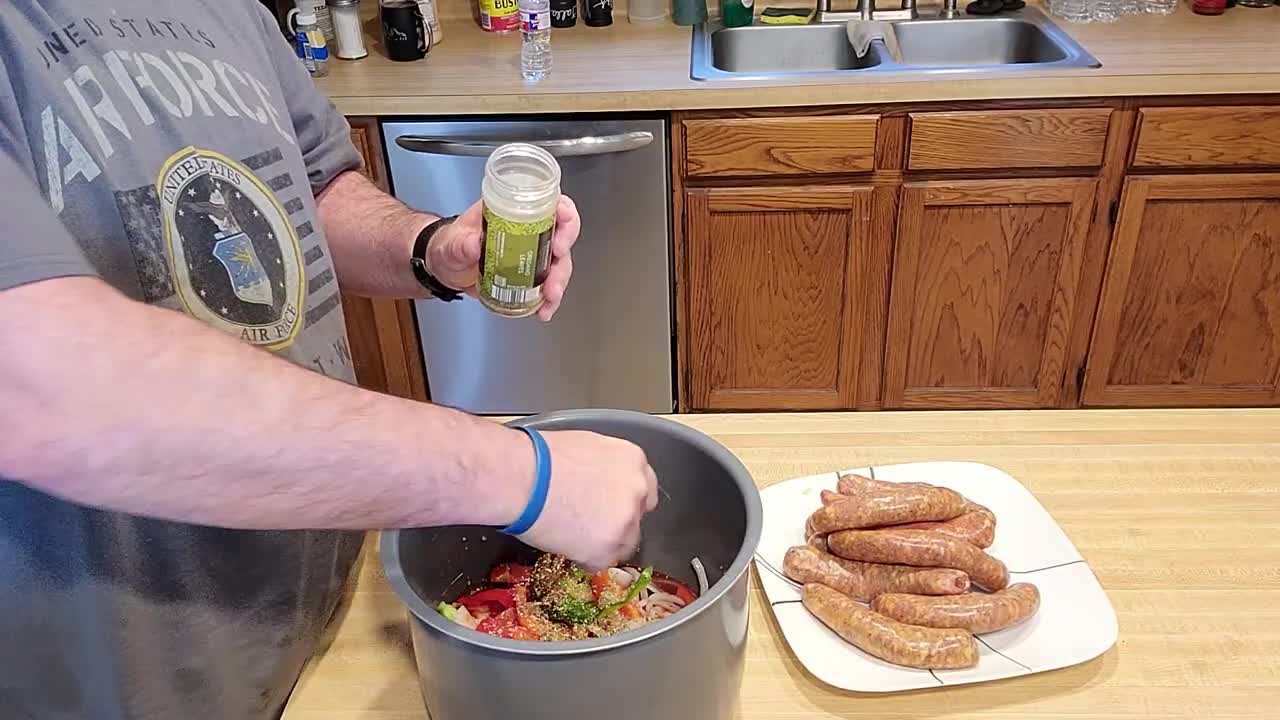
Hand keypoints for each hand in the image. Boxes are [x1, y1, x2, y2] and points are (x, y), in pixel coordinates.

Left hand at [426, 196, 581, 321]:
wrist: (446, 268)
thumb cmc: (451, 244)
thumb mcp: (452, 241)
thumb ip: (460, 243)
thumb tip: (472, 244)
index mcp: (513, 211)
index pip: (549, 203)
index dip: (563, 210)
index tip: (563, 220)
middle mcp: (528, 230)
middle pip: (561, 236)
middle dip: (563, 256)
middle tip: (555, 273)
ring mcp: (531, 253)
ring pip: (558, 264)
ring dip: (558, 283)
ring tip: (549, 299)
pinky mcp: (529, 275)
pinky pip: (547, 286)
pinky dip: (548, 300)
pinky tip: (543, 310)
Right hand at [517, 430, 658, 569]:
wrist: (522, 478)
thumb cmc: (540, 458)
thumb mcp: (585, 448)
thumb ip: (605, 469)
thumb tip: (599, 482)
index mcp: (633, 461)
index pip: (644, 488)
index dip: (623, 500)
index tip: (610, 505)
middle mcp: (637, 491)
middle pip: (636, 517)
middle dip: (616, 522)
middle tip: (589, 522)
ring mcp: (625, 522)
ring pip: (622, 543)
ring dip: (602, 543)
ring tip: (569, 531)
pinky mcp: (607, 550)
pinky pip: (600, 562)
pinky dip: (583, 558)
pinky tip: (563, 542)